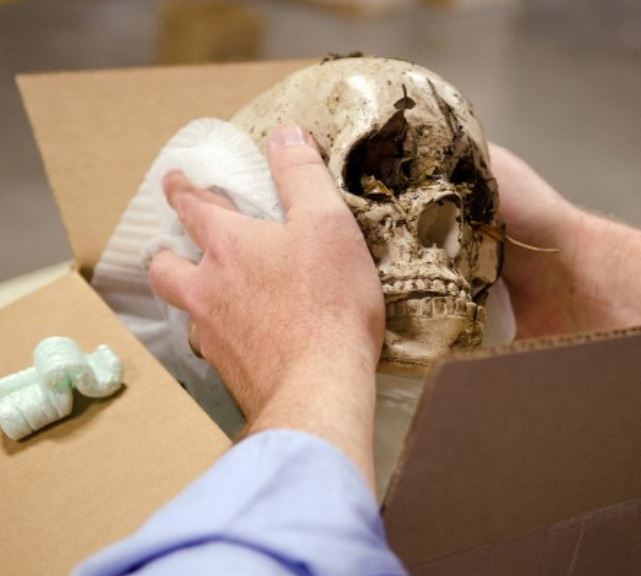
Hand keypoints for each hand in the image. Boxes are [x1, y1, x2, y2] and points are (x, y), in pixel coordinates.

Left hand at [148, 125, 383, 485]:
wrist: (319, 386)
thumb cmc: (327, 303)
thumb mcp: (327, 224)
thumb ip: (302, 176)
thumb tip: (285, 134)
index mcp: (229, 246)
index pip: (194, 208)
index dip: (183, 189)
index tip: (174, 179)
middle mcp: (209, 288)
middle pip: (168, 266)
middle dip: (166, 250)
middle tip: (168, 246)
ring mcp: (215, 334)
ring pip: (187, 308)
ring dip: (190, 295)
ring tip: (204, 294)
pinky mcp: (230, 372)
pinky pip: (212, 346)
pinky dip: (219, 336)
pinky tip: (238, 340)